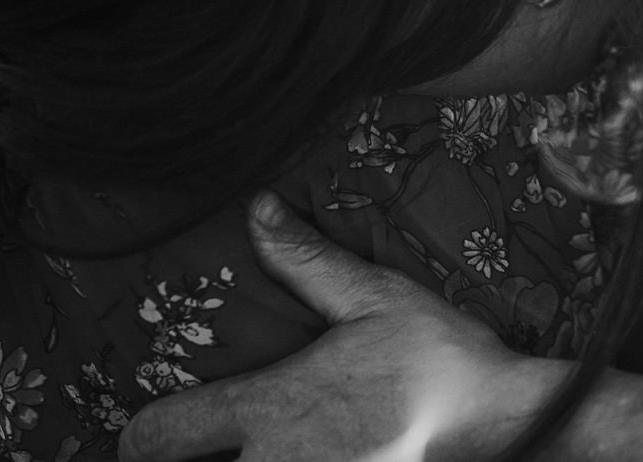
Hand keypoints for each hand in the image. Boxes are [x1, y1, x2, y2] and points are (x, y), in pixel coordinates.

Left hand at [119, 191, 567, 461]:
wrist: (501, 424)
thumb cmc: (437, 359)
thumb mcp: (375, 297)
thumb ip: (308, 261)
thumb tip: (258, 207)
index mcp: (271, 407)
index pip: (158, 437)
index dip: (141, 433)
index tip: (152, 427)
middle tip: (198, 446)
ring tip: (249, 454)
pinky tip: (305, 460)